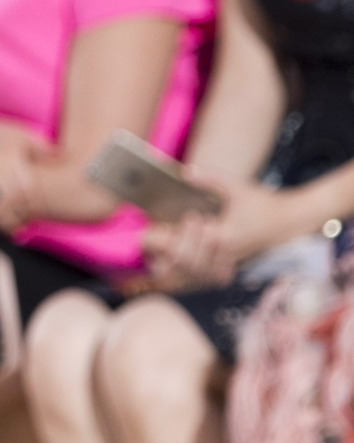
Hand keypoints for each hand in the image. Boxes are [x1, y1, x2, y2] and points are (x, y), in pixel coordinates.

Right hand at [0, 114, 41, 230]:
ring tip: (8, 227)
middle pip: (9, 199)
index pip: (25, 186)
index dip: (29, 203)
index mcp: (10, 155)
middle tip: (22, 225)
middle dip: (17, 215)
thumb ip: (41, 147)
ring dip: (1, 220)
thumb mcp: (21, 135)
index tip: (32, 213)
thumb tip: (61, 155)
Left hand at [143, 177, 294, 288]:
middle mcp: (223, 253)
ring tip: (164, 244)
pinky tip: (180, 253)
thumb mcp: (236, 188)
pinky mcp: (230, 264)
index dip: (167, 238)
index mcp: (223, 236)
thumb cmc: (263, 203)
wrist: (289, 221)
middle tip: (153, 236)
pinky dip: (190, 265)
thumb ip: (211, 179)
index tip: (156, 227)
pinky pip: (204, 272)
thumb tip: (186, 170)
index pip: (185, 244)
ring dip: (177, 259)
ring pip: (194, 271)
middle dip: (168, 249)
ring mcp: (227, 261)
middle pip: (185, 261)